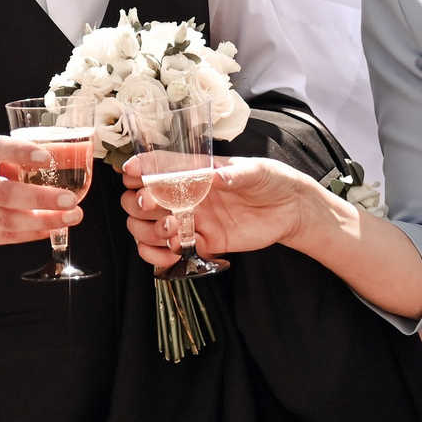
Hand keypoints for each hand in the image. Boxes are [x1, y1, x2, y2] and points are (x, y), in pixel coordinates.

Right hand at [0, 136, 84, 258]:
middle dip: (40, 198)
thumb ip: (24, 156)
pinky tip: (53, 227)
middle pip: (4, 193)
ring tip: (71, 217)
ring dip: (42, 220)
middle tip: (69, 199)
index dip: (20, 153)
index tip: (45, 157)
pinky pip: (5, 237)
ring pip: (6, 221)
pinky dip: (32, 233)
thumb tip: (73, 154)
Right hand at [121, 154, 330, 269]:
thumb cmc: (272, 180)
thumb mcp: (257, 171)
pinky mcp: (200, 243)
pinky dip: (160, 254)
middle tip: (152, 204)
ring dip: (147, 231)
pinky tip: (173, 251)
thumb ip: (236, 174)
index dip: (139, 168)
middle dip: (138, 203)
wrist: (291, 210)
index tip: (131, 172)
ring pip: (146, 227)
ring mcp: (190, 220)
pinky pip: (168, 251)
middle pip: (140, 199)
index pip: (157, 166)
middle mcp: (185, 195)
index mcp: (194, 171)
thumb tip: (215, 177)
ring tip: (169, 230)